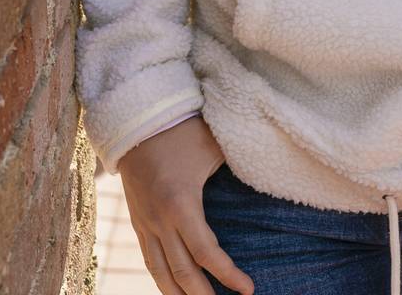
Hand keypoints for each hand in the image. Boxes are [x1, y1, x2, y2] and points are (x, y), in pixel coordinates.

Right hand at [117, 115, 254, 293]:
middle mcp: (161, 221)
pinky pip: (149, 260)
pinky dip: (162, 280)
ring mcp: (146, 224)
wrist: (136, 123)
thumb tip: (265, 171)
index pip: (207, 253)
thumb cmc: (180, 131)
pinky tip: (174, 290)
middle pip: (183, 274)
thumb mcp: (212, 146)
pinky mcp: (137, 222)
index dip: (228, 275)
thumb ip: (237, 163)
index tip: (248, 289)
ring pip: (161, 274)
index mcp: (181, 204)